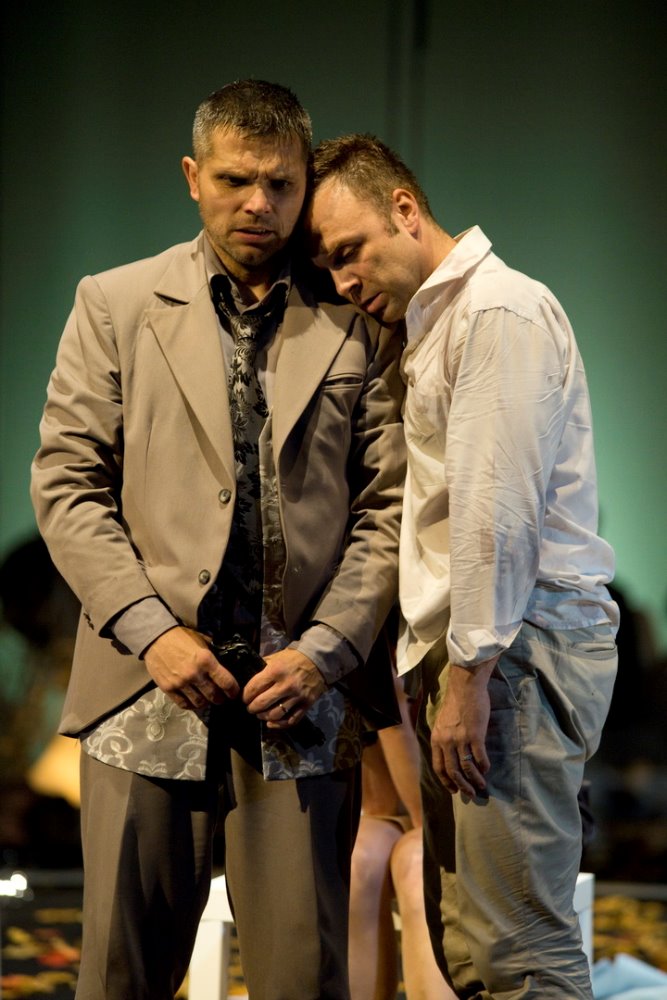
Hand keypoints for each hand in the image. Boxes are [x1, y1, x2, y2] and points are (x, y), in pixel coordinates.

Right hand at [144, 626, 239, 710]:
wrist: (156, 638)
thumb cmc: (181, 637)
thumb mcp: (202, 641)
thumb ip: (213, 653)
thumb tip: (225, 663)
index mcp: (206, 660)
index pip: (225, 682)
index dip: (233, 690)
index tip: (234, 693)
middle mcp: (194, 674)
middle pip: (214, 695)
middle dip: (221, 698)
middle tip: (222, 697)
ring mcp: (180, 683)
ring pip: (200, 702)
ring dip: (206, 703)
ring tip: (208, 699)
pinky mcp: (168, 689)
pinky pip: (183, 704)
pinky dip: (191, 705)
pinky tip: (194, 701)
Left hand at [243, 648, 326, 729]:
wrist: (318, 661)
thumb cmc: (294, 659)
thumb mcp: (276, 657)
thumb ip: (263, 666)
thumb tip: (248, 677)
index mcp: (276, 671)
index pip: (254, 688)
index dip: (246, 695)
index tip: (244, 698)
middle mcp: (286, 685)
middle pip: (262, 703)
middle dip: (252, 708)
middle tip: (250, 708)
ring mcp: (297, 696)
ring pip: (276, 714)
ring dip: (264, 717)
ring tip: (260, 714)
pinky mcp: (306, 704)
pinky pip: (291, 720)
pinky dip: (279, 725)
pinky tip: (271, 723)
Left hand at [430, 657, 497, 795]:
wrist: (466, 687)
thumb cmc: (455, 703)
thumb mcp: (442, 722)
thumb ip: (444, 739)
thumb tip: (449, 755)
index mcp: (437, 739)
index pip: (438, 767)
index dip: (446, 782)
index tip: (453, 790)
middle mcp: (446, 741)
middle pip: (453, 771)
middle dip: (462, 786)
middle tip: (470, 794)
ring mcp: (461, 739)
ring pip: (467, 767)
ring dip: (475, 780)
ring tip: (482, 786)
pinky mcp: (475, 735)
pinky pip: (479, 757)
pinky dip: (484, 766)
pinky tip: (487, 769)